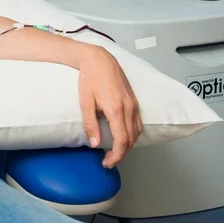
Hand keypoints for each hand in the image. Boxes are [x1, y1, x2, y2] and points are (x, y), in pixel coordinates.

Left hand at [77, 47, 141, 168]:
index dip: (116, 155)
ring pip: (137, 132)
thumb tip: (95, 144)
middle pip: (131, 139)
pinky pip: (138, 123)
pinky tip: (123, 137)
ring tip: (114, 152)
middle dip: (121, 153)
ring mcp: (134, 104)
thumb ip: (90, 124)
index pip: (122, 140)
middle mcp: (129, 108)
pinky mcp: (134, 101)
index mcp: (116, 109)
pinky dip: (132, 134)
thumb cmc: (89, 78)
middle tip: (108, 161)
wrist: (99, 59)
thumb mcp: (85, 102)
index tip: (107, 163)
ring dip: (128, 145)